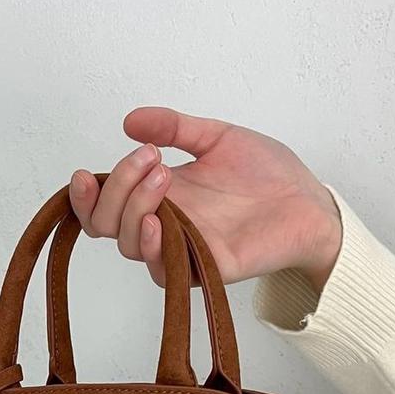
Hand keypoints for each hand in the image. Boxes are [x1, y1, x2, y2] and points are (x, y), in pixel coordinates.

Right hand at [69, 106, 341, 291]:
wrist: (309, 201)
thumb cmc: (267, 174)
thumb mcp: (216, 136)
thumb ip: (174, 127)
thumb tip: (130, 121)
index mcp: (160, 196)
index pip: (104, 206)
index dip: (85, 196)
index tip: (85, 172)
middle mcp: (164, 224)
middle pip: (107, 225)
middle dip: (115, 189)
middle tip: (148, 159)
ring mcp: (182, 247)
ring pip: (128, 245)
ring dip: (132, 207)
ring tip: (162, 175)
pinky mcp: (206, 268)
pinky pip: (163, 272)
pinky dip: (150, 247)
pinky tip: (156, 222)